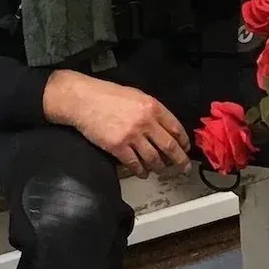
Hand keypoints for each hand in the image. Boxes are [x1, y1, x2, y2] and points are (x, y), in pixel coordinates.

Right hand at [42, 71, 190, 177]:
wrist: (82, 100)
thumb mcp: (135, 95)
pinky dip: (141, 171)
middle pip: (169, 146)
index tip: (186, 148)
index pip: (176, 127)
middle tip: (184, 168)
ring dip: (160, 168)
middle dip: (179, 160)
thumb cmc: (107, 95)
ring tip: (161, 171)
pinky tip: (143, 173)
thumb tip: (164, 127)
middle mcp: (145, 122)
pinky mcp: (118, 147)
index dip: (184, 141)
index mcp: (152, 106)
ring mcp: (132, 136)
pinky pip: (134, 164)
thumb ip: (151, 110)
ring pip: (153, 158)